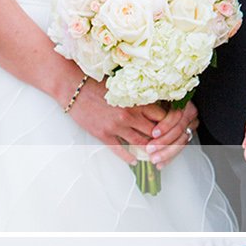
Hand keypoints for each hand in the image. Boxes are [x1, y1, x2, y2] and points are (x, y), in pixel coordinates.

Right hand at [70, 82, 197, 166]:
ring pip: (139, 143)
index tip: (172, 128)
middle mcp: (129, 115)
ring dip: (148, 151)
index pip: (162, 117)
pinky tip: (134, 161)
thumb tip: (152, 103)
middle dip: (162, 140)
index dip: (169, 124)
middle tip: (167, 146)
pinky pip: (120, 150)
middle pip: (154, 133)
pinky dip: (129, 157)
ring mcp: (116, 126)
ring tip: (153, 155)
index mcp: (136, 101)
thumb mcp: (122, 87)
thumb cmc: (96, 83)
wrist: (73, 87)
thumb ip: (137, 96)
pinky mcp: (103, 134)